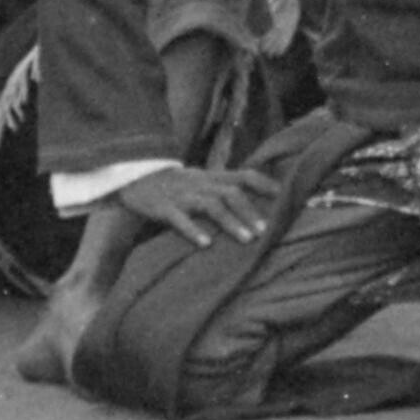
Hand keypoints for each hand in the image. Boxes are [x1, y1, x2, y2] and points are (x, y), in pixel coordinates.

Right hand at [108, 159, 273, 250]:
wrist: (135, 175)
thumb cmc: (176, 184)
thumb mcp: (201, 181)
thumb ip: (225, 188)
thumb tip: (257, 203)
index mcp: (211, 178)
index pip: (244, 176)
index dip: (265, 185)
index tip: (285, 198)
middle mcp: (200, 184)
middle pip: (230, 193)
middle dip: (250, 211)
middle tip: (266, 230)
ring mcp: (182, 195)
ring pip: (211, 205)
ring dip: (231, 222)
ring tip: (247, 240)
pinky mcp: (162, 208)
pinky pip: (179, 219)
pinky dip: (193, 230)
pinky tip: (206, 244)